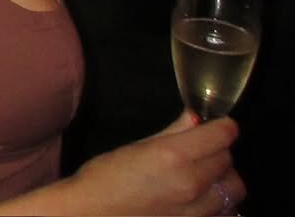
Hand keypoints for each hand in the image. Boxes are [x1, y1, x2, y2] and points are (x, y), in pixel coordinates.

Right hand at [70, 111, 243, 214]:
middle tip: (202, 148)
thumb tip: (195, 119)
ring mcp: (197, 212)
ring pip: (234, 189)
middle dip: (219, 150)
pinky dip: (219, 201)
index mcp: (173, 156)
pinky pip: (223, 211)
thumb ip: (171, 132)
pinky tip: (199, 197)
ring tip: (203, 175)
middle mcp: (192, 184)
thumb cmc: (103, 179)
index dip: (223, 126)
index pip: (221, 136)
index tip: (219, 124)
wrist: (91, 216)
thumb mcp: (134, 147)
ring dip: (223, 177)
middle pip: (229, 161)